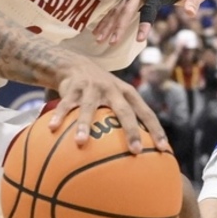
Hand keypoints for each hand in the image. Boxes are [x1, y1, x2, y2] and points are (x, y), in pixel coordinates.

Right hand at [47, 55, 169, 152]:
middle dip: (131, 131)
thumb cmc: (102, 90)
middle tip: (136, 150)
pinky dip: (59, 116)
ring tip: (81, 143)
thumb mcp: (116, 98)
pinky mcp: (73, 88)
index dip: (156, 130)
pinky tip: (52, 129)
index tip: (164, 149)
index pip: (146, 113)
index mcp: (127, 94)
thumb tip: (136, 152)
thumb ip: (124, 120)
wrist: (76, 64)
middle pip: (125, 112)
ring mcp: (93, 89)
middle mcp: (113, 90)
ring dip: (85, 125)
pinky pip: (65, 105)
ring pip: (89, 108)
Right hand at [92, 0, 208, 44]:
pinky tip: (98, 33)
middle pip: (128, 9)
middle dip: (119, 26)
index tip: (140, 39)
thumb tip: (191, 13)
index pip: (149, 9)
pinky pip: (115, 9)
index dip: (145, 23)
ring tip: (99, 39)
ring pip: (117, 9)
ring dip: (108, 24)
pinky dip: (106, 20)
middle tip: (111, 42)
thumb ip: (195, 0)